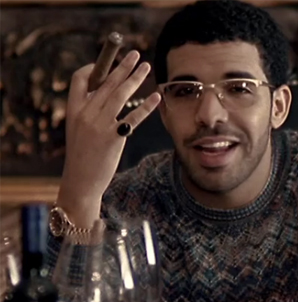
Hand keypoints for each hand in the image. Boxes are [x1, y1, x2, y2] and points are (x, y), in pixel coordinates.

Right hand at [58, 51, 160, 224]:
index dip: (94, 69)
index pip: (80, 80)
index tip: (107, 64)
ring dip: (135, 78)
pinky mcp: (114, 138)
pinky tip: (156, 96)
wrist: (81, 181)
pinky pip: (133, 117)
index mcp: (73, 111)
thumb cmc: (83, 157)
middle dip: (122, 66)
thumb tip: (108, 97)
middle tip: (136, 54)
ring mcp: (100, 125)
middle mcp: (85, 114)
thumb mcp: (79, 131)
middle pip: (106, 83)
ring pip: (120, 95)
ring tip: (146, 67)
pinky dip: (146, 105)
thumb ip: (89, 113)